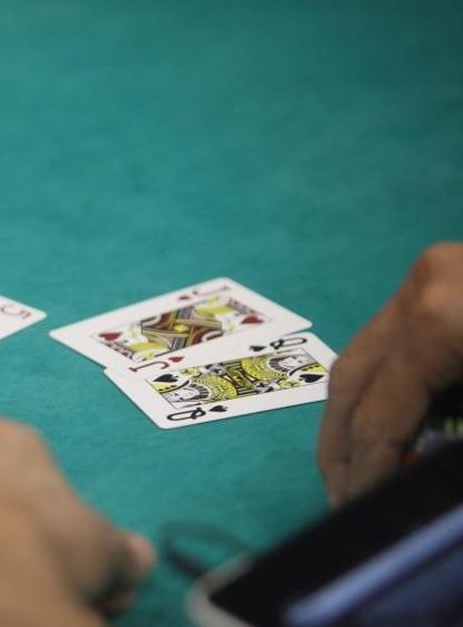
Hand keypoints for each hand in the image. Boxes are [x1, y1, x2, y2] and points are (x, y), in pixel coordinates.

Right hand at [318, 243, 462, 505]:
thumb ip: (451, 438)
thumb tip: (405, 477)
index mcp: (436, 322)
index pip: (376, 416)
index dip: (363, 474)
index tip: (352, 513)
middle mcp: (416, 292)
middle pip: (348, 382)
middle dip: (338, 448)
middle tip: (337, 498)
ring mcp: (425, 277)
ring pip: (361, 356)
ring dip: (353, 416)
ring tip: (357, 467)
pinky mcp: (439, 275)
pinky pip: (392, 338)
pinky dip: (386, 383)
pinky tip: (393, 420)